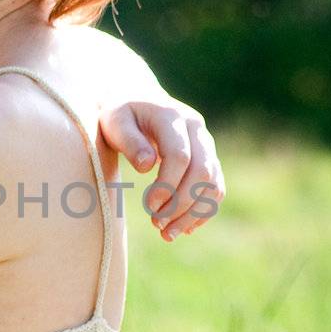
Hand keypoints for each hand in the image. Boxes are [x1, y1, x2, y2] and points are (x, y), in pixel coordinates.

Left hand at [99, 98, 225, 240]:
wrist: (137, 98)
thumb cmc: (120, 112)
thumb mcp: (114, 120)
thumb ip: (129, 140)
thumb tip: (146, 166)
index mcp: (172, 117)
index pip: (180, 156)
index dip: (167, 185)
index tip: (149, 205)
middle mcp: (196, 129)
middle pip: (202, 172)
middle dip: (181, 204)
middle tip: (156, 223)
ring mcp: (206, 144)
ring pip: (213, 184)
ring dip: (193, 214)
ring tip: (167, 233)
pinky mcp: (208, 158)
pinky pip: (216, 189)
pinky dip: (203, 211)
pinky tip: (183, 228)